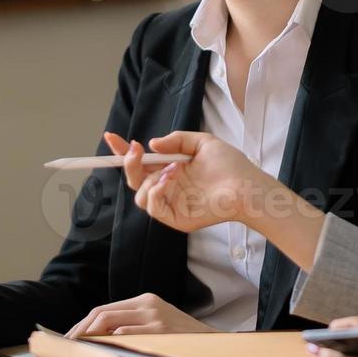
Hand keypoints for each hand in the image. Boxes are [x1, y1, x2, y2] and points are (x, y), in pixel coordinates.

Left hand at [66, 292, 216, 336]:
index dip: (83, 324)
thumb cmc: (182, 337)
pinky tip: (101, 352)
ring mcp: (154, 318)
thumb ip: (133, 325)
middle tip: (68, 347)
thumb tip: (100, 338)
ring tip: (79, 351)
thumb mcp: (158, 323)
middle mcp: (148, 305)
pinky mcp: (160, 332)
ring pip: (109, 323)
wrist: (214, 342)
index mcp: (145, 300)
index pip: (104, 309)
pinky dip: (110, 342)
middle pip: (102, 314)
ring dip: (89, 337)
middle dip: (80, 330)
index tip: (70, 338)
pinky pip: (127, 335)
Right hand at [107, 130, 262, 232]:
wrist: (246, 186)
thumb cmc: (230, 165)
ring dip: (149, 179)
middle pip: (135, 180)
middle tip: (135, 150)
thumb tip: (152, 145)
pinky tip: (169, 181)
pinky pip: (153, 208)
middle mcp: (168, 188)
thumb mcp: (201, 142)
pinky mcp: (176, 219)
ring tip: (172, 169)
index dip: (123, 152)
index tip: (110, 137)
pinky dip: (156, 192)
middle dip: (129, 164)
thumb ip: (176, 141)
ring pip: (140, 196)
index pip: (141, 163)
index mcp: (171, 170)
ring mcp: (171, 204)